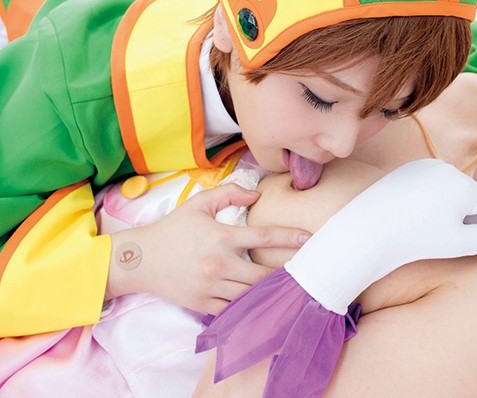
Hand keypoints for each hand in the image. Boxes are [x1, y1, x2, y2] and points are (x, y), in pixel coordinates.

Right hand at [106, 183, 309, 314]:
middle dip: (286, 273)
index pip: (264, 237)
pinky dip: (248, 306)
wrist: (138, 260)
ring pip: (251, 295)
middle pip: (264, 274)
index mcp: (222, 237)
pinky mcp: (203, 305)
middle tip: (304, 271)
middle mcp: (219, 264)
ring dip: (270, 292)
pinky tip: (261, 302)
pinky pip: (234, 310)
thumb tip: (256, 196)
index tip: (309, 239)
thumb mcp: (198, 204)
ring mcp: (211, 287)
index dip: (290, 238)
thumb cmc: (172, 229)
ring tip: (288, 287)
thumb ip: (228, 193)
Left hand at [285, 159, 476, 313]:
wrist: (369, 231)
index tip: (476, 237)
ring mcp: (426, 165)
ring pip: (452, 186)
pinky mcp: (409, 168)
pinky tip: (416, 214)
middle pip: (473, 192)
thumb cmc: (417, 241)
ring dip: (451, 204)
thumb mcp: (461, 245)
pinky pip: (432, 181)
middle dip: (470, 213)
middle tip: (450, 236)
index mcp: (464, 186)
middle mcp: (448, 169)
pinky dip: (432, 196)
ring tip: (431, 226)